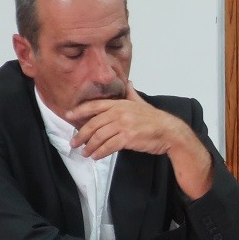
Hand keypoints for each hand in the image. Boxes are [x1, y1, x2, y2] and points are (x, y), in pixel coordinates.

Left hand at [67, 81, 212, 197]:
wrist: (169, 131)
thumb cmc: (155, 119)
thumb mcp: (142, 103)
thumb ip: (131, 94)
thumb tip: (129, 82)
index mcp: (121, 103)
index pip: (94, 106)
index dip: (79, 111)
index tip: (68, 116)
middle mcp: (120, 112)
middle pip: (93, 124)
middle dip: (81, 135)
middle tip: (74, 143)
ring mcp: (124, 125)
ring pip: (99, 136)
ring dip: (89, 147)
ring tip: (85, 153)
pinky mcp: (128, 137)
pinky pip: (109, 146)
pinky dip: (100, 152)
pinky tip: (96, 156)